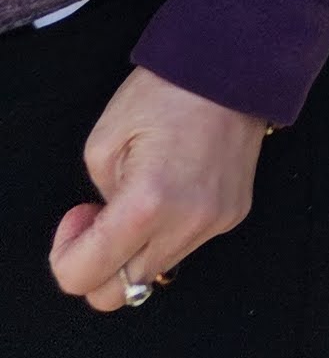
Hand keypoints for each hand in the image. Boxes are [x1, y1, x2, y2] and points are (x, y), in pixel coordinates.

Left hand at [51, 67, 264, 309]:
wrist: (233, 64)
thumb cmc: (167, 91)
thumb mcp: (103, 141)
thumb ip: (96, 198)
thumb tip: (107, 229)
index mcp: (147, 204)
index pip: (85, 277)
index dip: (65, 256)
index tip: (77, 219)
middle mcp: (187, 223)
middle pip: (119, 293)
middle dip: (96, 265)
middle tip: (99, 218)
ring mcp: (215, 222)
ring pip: (153, 271)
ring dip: (133, 248)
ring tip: (139, 198)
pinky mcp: (233, 215)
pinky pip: (184, 245)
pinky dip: (166, 231)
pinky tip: (170, 190)